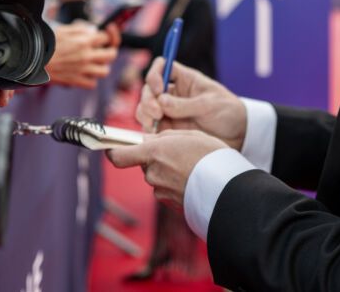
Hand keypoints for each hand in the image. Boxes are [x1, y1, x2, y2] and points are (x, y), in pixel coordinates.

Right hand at [46, 22, 116, 88]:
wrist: (31, 60)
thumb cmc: (44, 43)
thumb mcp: (62, 30)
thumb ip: (80, 29)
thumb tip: (92, 30)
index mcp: (83, 40)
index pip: (106, 37)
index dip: (107, 35)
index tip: (103, 36)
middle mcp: (86, 55)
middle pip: (112, 54)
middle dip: (109, 51)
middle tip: (103, 50)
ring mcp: (82, 69)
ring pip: (105, 71)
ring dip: (101, 67)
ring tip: (94, 64)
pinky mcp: (75, 81)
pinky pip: (92, 83)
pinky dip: (90, 80)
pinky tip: (84, 74)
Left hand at [107, 130, 226, 210]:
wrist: (228, 187)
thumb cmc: (211, 155)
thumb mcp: (189, 135)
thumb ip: (164, 137)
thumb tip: (147, 141)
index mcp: (154, 153)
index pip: (118, 156)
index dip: (112, 151)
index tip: (111, 147)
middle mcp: (153, 173)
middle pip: (144, 165)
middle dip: (155, 159)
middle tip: (177, 153)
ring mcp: (161, 191)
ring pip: (157, 177)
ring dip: (167, 171)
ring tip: (191, 166)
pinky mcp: (170, 203)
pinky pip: (166, 189)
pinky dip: (175, 184)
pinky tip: (193, 179)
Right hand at [136, 58, 246, 149]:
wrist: (238, 136)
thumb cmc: (228, 112)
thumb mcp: (210, 105)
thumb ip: (185, 105)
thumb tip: (161, 101)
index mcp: (185, 79)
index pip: (163, 66)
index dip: (155, 74)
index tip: (158, 87)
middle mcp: (174, 93)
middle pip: (149, 89)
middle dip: (148, 99)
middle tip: (156, 114)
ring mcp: (169, 111)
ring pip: (145, 107)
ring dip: (144, 114)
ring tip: (153, 125)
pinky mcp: (168, 128)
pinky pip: (150, 125)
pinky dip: (147, 128)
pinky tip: (154, 134)